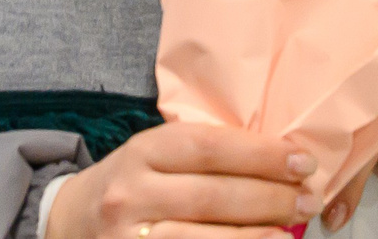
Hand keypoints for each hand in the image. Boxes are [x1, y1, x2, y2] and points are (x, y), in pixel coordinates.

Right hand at [44, 120, 317, 238]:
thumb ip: (205, 154)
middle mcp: (132, 193)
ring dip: (254, 236)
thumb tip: (281, 161)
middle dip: (270, 198)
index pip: (211, 148)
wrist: (68, 222)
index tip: (303, 161)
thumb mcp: (156, 155)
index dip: (262, 155)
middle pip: (213, 196)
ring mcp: (128, 237)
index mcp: (144, 151)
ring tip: (291, 232)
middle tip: (309, 199)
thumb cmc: (132, 182)